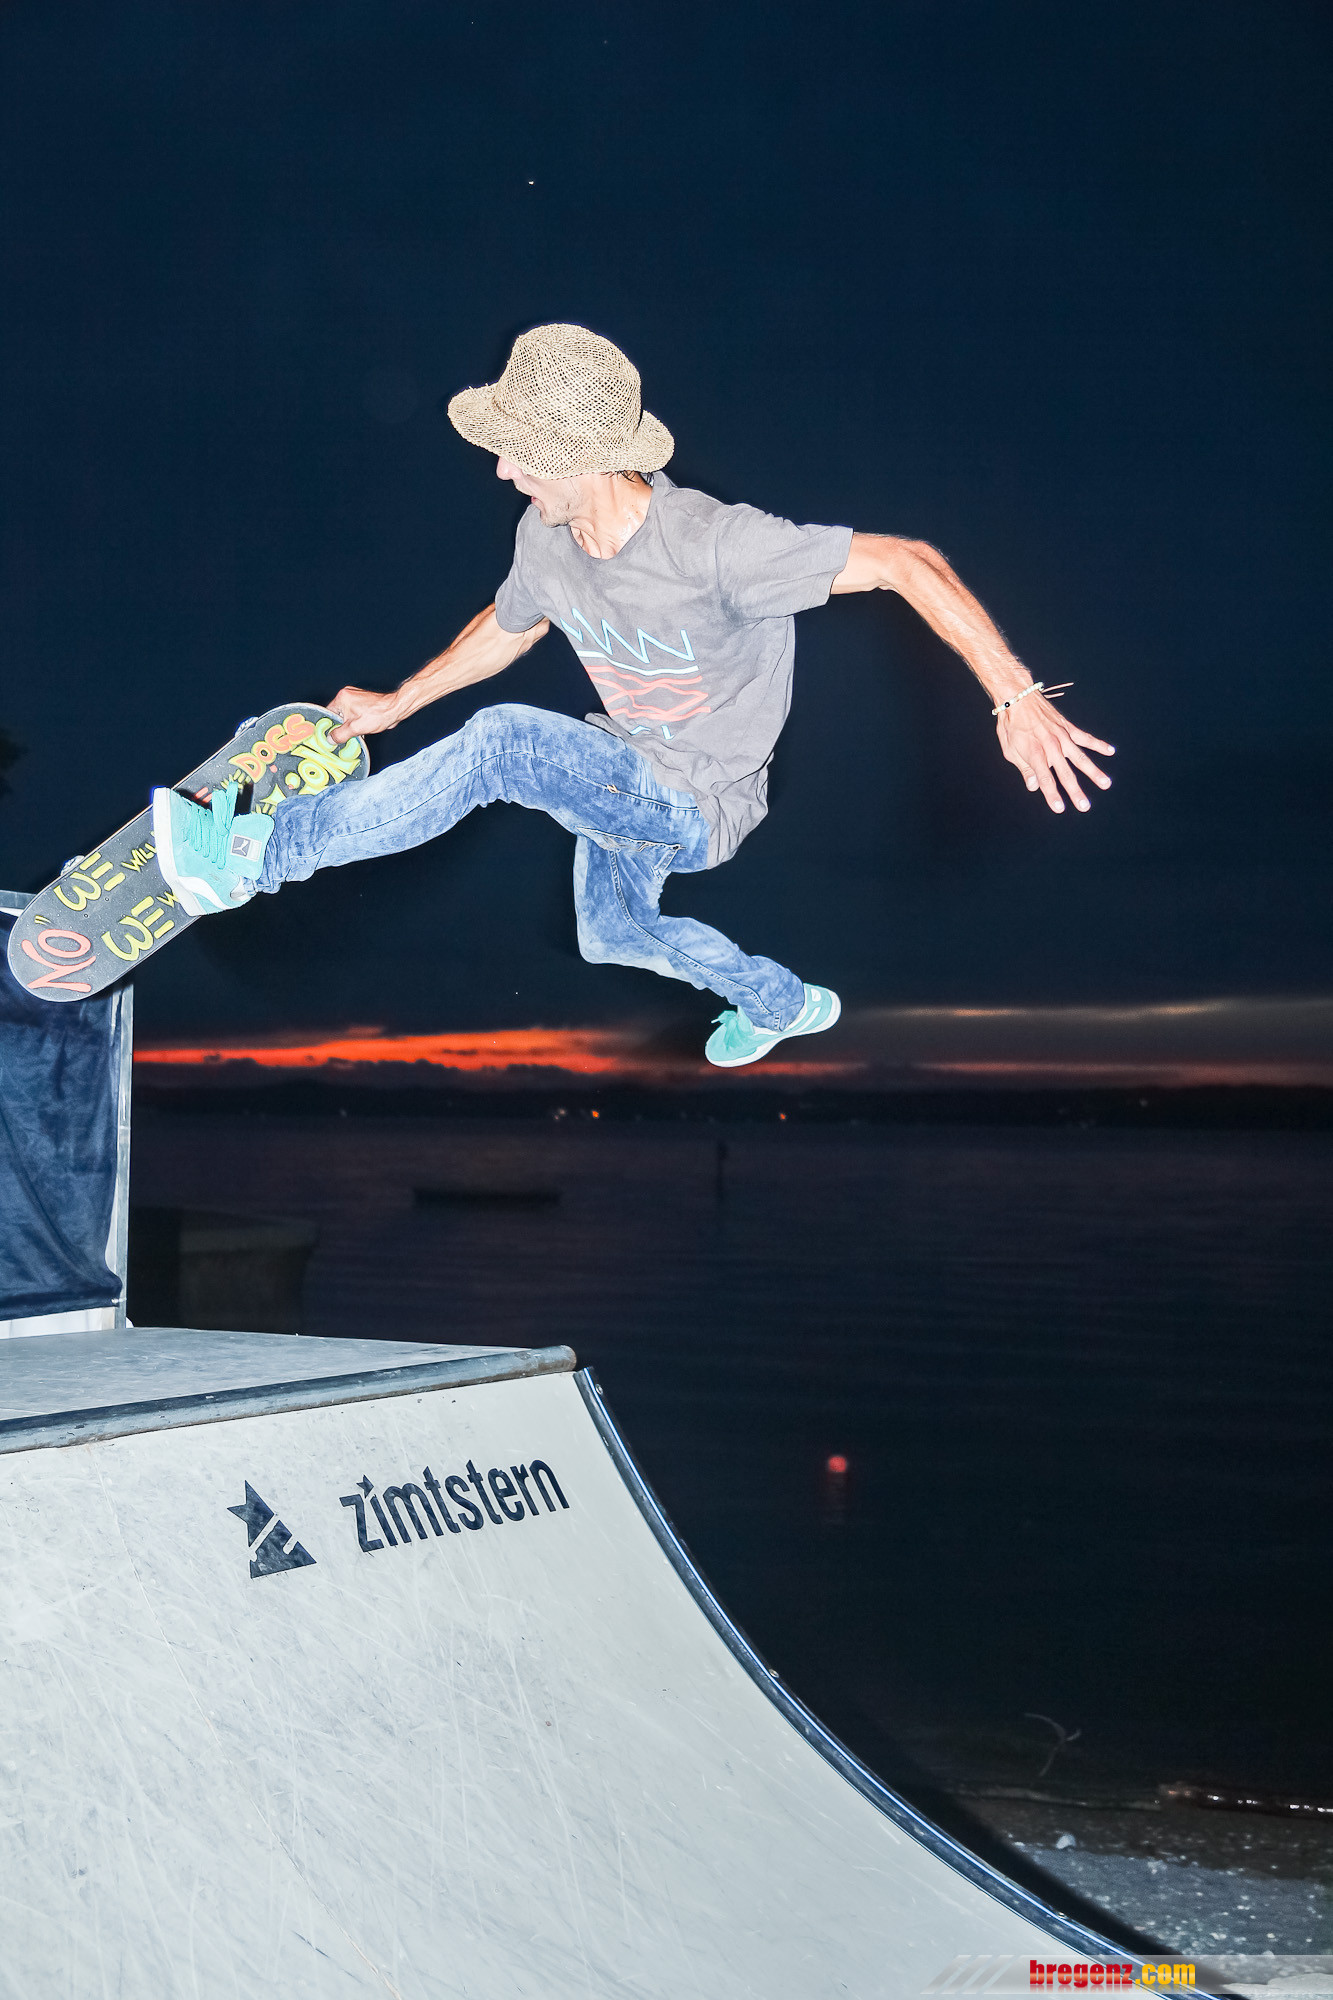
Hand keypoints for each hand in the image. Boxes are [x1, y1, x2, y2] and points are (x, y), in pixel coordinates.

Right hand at [327, 686, 401, 744]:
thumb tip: (330, 739)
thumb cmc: (379, 714)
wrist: (396, 709)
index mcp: (342, 698)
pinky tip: (361, 731)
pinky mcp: (363, 703)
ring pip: (347, 716)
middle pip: (337, 715)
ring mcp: (356, 698)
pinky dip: (356, 723)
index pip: (328, 713)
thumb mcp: (355, 728)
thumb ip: (340, 734)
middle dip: (341, 727)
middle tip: (343, 737)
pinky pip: (354, 715)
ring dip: (350, 726)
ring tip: (355, 734)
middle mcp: (348, 695)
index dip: (328, 726)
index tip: (329, 735)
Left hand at [997, 694, 1113, 812]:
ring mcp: (1062, 736)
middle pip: (1065, 773)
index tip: (1060, 808)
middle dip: (1075, 791)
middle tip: (1085, 806)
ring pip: (1080, 757)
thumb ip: (1024, 769)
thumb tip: (1034, 787)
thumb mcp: (1009, 750)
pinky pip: (1085, 737)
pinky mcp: (1068, 727)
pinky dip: (1098, 744)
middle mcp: (1051, 746)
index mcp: (1034, 753)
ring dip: (1093, 771)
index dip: (1052, 795)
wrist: (1018, 697)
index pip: (1045, 779)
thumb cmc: (1011, 726)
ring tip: (1106, 784)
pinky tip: (1110, 751)